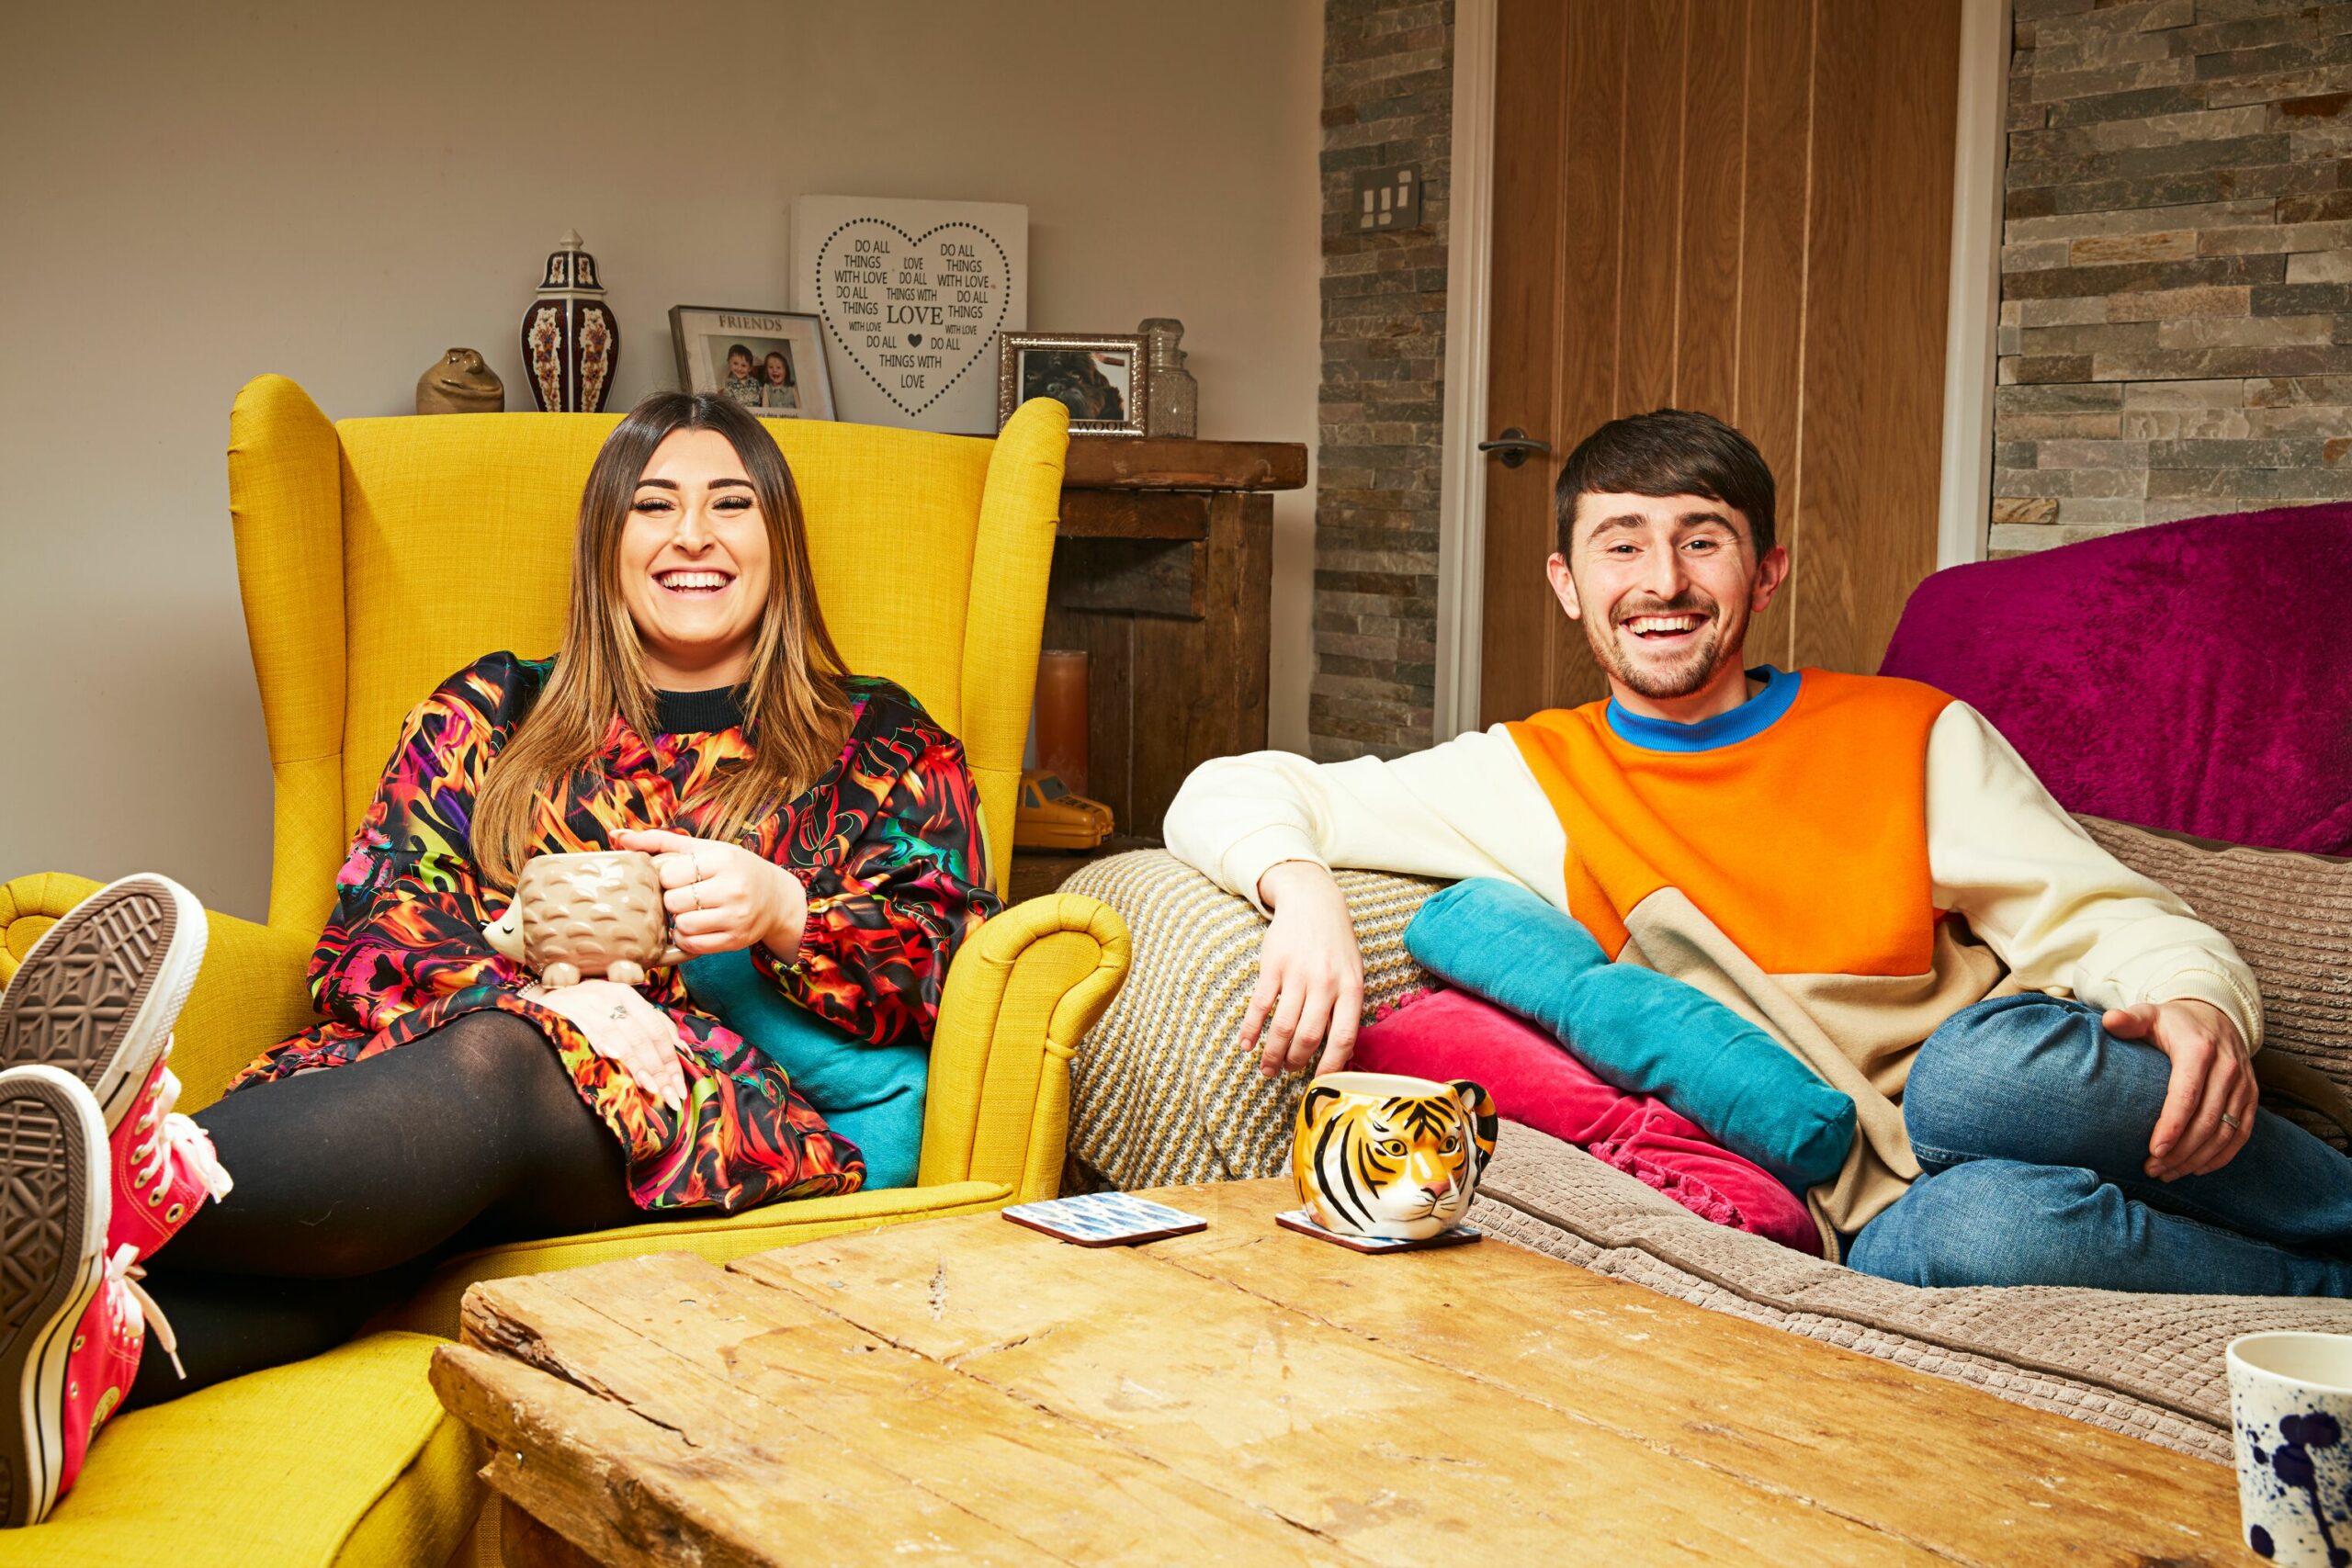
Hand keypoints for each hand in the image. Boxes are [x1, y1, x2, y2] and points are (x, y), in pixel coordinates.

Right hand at [524, 979, 687, 1109]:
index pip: (658, 1028)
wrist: (536, 1006)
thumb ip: (644, 1029)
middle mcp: (609, 995)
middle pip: (645, 1036)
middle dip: (661, 1070)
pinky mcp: (567, 1014)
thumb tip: (682, 1051)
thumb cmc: (581, 1016)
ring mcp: (588, 1004)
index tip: (679, 1087)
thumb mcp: (613, 1014)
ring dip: (640, 1067)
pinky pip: (593, 1033)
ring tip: (652, 1090)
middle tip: (670, 1097)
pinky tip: (615, 1061)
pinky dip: (606, 1047)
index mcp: (625, 995)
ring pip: (624, 1038)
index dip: (672, 1060)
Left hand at [612, 827, 806, 960]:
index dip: (667, 877)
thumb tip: (617, 835)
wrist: (775, 898)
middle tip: (684, 896)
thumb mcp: (703, 849)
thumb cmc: (732, 869)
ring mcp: (735, 917)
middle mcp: (733, 888)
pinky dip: (687, 938)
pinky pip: (693, 945)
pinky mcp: (735, 940)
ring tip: (690, 912)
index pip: (670, 873)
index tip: (678, 877)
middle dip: (672, 900)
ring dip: (677, 922)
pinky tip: (695, 927)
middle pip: (673, 901)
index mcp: (723, 859)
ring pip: (682, 925)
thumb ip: (659, 841)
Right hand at [1242, 861, 1364, 1078]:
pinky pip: (1260, 1006)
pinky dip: (1251, 1030)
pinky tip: (1246, 1044)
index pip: (1344, 1038)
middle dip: (1295, 1062)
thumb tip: (1339, 1052)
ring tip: (1267, 1068)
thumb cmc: (1336, 943)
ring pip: (1283, 1027)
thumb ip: (1347, 1007)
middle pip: (1309, 1037)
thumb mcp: (1353, 972)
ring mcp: (1298, 974)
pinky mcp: (1273, 966)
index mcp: (1351, 988)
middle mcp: (1326, 983)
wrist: (1313, 900)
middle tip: (1287, 1071)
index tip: (1321, 1083)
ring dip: (1272, 1053)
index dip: (1331, 1066)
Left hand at [2102, 998, 2254, 1179]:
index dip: (2172, 1125)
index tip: (2154, 1150)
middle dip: (2180, 1151)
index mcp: (2200, 1050)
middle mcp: (2227, 1069)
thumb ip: (2129, 1020)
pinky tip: (2196, 1169)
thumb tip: (2109, 1021)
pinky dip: (2221, 1156)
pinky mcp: (2251, 1097)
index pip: (2187, 1095)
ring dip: (2197, 1158)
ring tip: (2167, 1173)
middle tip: (2152, 1168)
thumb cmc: (2174, 1022)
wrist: (2215, 1015)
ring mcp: (2244, 1085)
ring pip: (2225, 1132)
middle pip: (2207, 1120)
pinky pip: (2241, 1133)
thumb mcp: (2150, 1015)